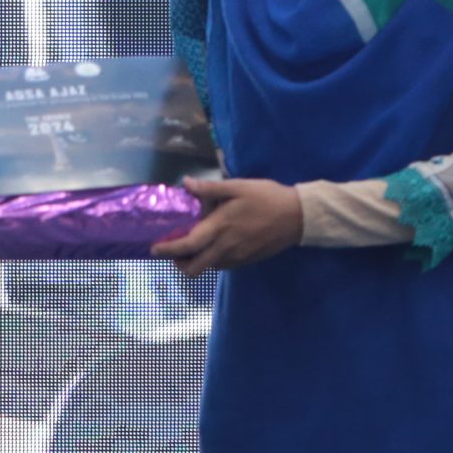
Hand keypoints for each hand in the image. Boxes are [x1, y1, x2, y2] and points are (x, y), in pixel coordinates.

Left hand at [152, 176, 302, 277]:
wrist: (298, 217)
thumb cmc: (266, 198)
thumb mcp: (238, 187)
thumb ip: (210, 189)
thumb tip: (186, 184)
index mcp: (220, 228)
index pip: (187, 246)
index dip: (168, 250)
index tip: (154, 248)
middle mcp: (225, 248)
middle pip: (194, 268)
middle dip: (178, 262)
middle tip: (172, 250)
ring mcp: (237, 257)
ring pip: (208, 268)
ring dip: (195, 261)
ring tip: (191, 246)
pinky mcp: (246, 261)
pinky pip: (222, 266)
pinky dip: (211, 260)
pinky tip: (213, 245)